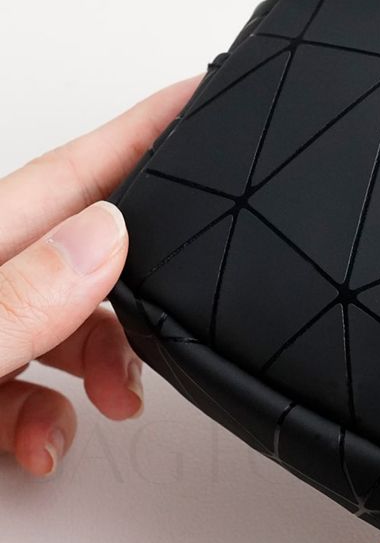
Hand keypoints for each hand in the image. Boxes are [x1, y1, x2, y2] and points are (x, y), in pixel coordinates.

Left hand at [0, 77, 197, 474]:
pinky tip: (40, 444)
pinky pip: (18, 388)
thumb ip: (14, 301)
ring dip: (99, 364)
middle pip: (76, 251)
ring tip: (113, 401)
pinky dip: (44, 418)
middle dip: (138, 288)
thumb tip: (103, 239)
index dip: (141, 132)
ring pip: (55, 326)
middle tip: (178, 317)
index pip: (70, 172)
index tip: (199, 97)